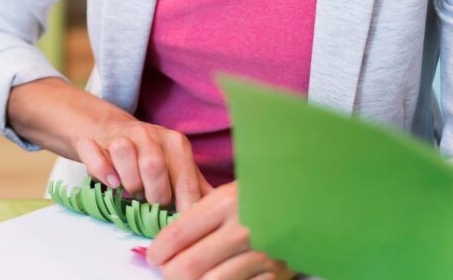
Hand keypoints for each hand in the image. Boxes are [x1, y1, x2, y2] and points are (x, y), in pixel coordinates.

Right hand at [5, 78, 209, 209]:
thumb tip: (233, 208)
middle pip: (153, 166)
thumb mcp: (177, 168)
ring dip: (128, 181)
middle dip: (154, 195)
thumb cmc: (149, 157)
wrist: (108, 131)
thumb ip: (198, 187)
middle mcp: (150, 135)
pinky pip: (96, 156)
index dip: (184, 208)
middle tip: (151, 205)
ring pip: (123, 153)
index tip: (182, 226)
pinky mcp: (94, 141)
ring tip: (131, 192)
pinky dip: (102, 171)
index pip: (185, 180)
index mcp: (176, 144)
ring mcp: (120, 135)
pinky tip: (111, 183)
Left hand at [147, 181, 295, 279]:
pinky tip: (212, 278)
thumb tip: (167, 242)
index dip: (159, 250)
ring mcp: (261, 257)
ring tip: (186, 275)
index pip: (177, 235)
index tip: (154, 256)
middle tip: (166, 269)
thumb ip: (199, 215)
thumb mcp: (227, 193)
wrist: (311, 203)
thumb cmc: (261, 196)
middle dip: (169, 272)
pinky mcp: (276, 276)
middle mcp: (242, 231)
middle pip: (188, 267)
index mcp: (225, 204)